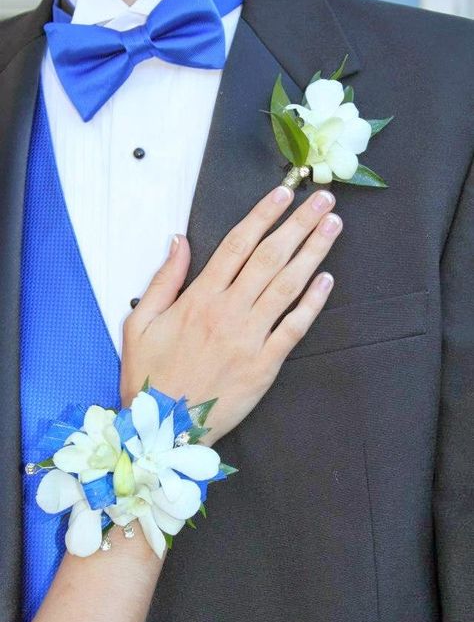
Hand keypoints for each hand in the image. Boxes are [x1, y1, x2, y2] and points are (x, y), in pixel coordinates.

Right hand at [120, 186, 341, 444]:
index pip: (237, 245)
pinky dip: (312, 303)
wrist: (164, 427)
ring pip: (287, 286)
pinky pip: (294, 328)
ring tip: (333, 226)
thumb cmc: (149, 375)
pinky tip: (327, 279)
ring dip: (313, 252)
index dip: (262, 215)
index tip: (283, 193)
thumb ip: (164, 279)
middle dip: (298, 224)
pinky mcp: (265, 365)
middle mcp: (229, 312)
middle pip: (270, 257)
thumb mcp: (140, 322)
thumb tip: (179, 240)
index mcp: (199, 299)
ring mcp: (250, 338)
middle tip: (322, 199)